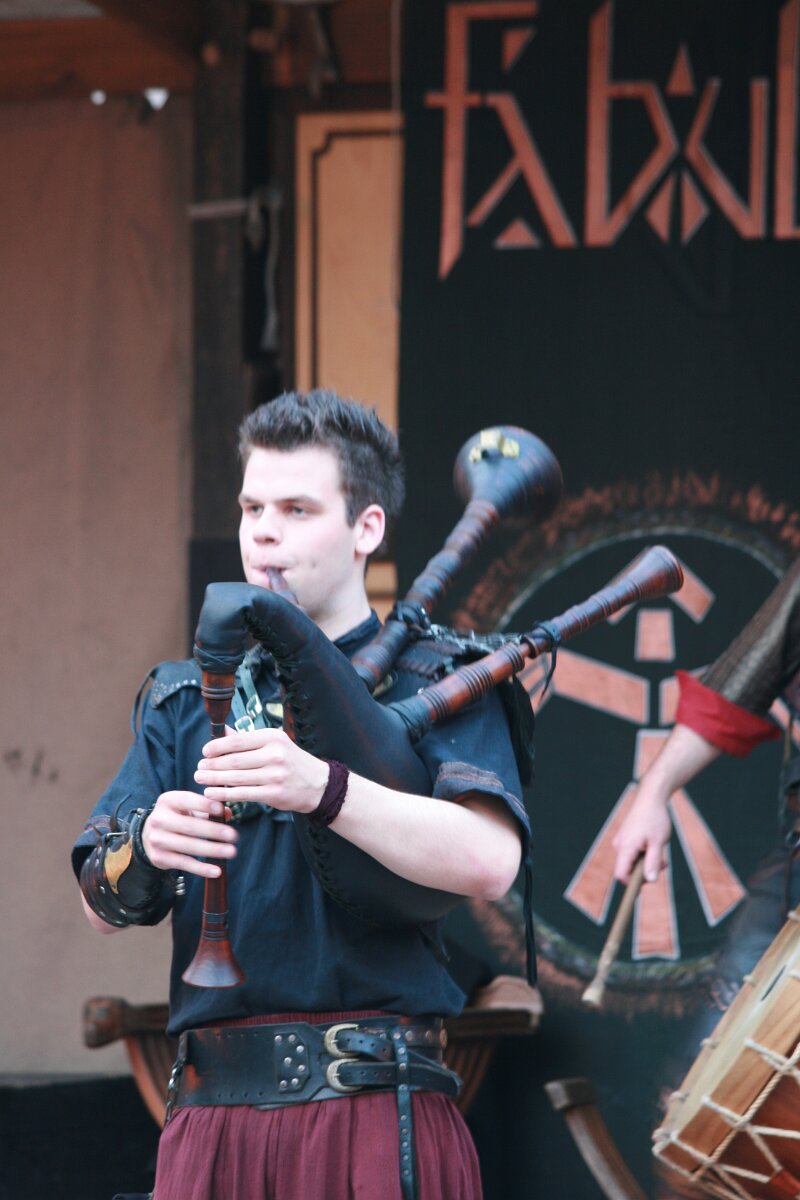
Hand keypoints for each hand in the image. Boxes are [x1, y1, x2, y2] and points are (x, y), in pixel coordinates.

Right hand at [141, 790, 237, 878]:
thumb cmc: (177, 817)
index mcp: (168, 801)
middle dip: (213, 831)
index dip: (204, 804)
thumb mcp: (189, 807)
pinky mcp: (159, 857)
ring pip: (188, 846)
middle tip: (233, 835)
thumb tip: (227, 812)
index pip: (187, 800)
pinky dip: (201, 868)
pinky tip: (217, 870)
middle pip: (189, 826)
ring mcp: (157, 839)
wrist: (149, 835)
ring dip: (212, 849)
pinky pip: (184, 863)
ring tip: (231, 852)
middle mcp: (159, 819)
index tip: (221, 809)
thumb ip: (209, 808)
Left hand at [194, 727, 328, 814]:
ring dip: (214, 779)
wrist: (318, 784)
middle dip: (212, 765)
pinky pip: (243, 794)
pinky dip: (224, 794)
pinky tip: (211, 793)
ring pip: (236, 777)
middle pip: (234, 760)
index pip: (238, 741)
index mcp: (273, 737)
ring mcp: (274, 775)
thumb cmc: (292, 762)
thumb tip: (223, 732)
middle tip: (199, 768)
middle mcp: (274, 754)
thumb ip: (248, 739)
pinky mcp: (273, 794)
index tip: (205, 752)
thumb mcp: (275, 743)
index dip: (217, 746)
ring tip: (200, 779)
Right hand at [612, 781, 671, 884]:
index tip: (647, 884)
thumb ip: (653, 862)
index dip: (631, 884)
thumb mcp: (658, 843)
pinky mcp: (625, 837)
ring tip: (660, 851)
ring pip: (631, 862)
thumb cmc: (655, 819)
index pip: (620, 874)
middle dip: (644, 872)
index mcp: (625, 848)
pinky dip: (643, 854)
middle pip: (626, 870)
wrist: (651, 798)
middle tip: (663, 863)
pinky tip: (653, 845)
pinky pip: (632, 853)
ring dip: (645, 862)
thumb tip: (650, 880)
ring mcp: (621, 841)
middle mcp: (619, 845)